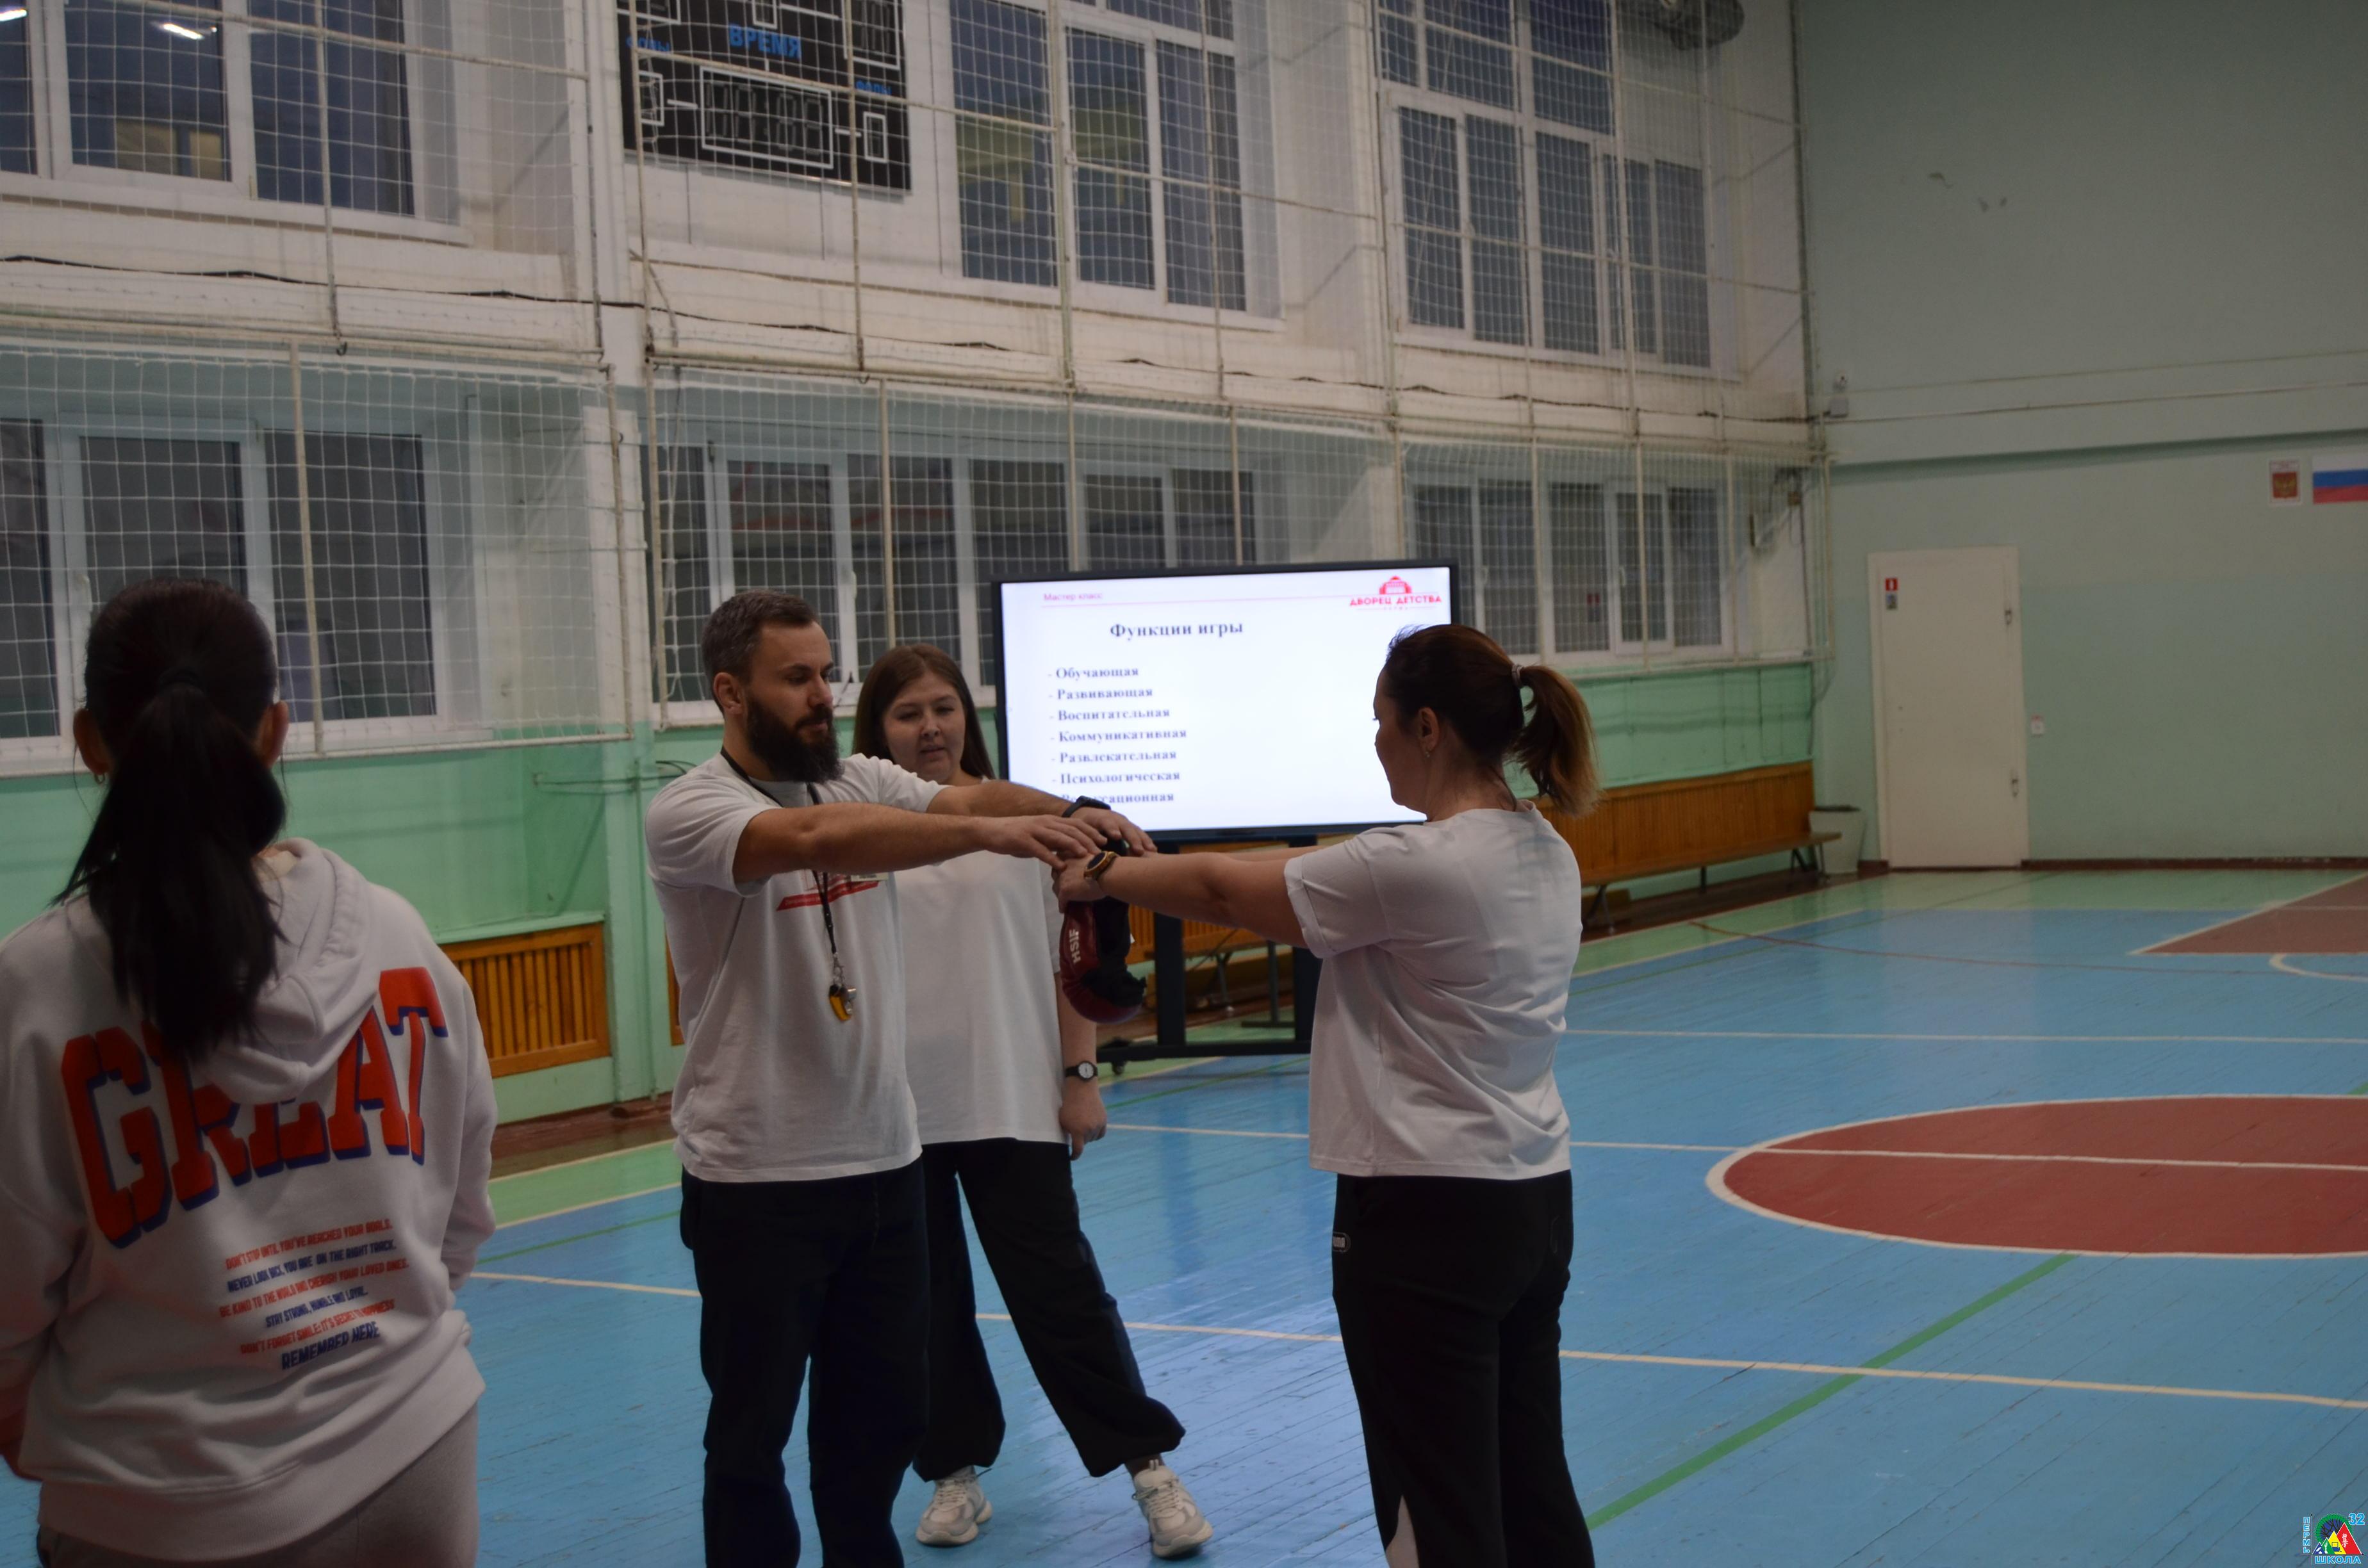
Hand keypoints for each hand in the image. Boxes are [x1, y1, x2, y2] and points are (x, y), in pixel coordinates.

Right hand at [979, 814, 1104, 867]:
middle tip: (1100, 851)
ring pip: (1057, 837)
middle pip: (1070, 830)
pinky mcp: (1022, 840)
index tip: (1104, 841)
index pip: (1075, 824)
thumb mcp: (1037, 836)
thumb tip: (1068, 851)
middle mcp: (1044, 823)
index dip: (1090, 832)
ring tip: (1085, 855)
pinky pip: (1039, 849)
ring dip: (1073, 846)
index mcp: (1049, 821)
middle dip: (1087, 840)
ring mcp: (1033, 830)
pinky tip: (1060, 866)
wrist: (990, 831)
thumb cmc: (1015, 835)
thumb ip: (1052, 841)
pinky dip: (1051, 857)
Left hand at [1054, 852, 1104, 905]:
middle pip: (1055, 875)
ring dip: (1060, 892)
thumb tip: (1089, 866)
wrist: (1106, 872)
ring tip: (1065, 898)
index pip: (1060, 862)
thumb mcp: (1091, 856)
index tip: (1068, 874)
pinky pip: (1061, 900)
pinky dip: (1062, 905)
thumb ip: (1084, 860)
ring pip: (1056, 887)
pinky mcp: (1065, 890)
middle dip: (1060, 880)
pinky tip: (1064, 909)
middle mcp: (1061, 865)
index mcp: (1068, 854)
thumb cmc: (1104, 863)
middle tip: (1067, 886)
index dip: (1064, 869)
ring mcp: (1062, 878)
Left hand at [1059, 1077, 1107, 1159]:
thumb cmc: (1069, 1104)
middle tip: (1075, 1133)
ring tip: (1082, 1128)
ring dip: (1088, 1136)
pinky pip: (1101, 1133)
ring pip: (1093, 1138)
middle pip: (1086, 1142)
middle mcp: (1089, 1130)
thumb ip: (1067, 1132)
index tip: (1072, 1157)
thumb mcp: (1063, 1120)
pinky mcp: (1104, 1120)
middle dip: (1080, 1140)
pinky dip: (1096, 1133)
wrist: (1081, 1089)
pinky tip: (1091, 1130)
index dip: (1074, 1155)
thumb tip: (1071, 1142)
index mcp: (1078, 1131)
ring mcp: (1098, 1125)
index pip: (1078, 1150)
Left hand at [1071, 805, 1153, 857]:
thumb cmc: (1083, 826)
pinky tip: (1153, 851)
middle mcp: (1115, 818)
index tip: (1116, 836)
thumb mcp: (1081, 831)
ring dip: (1143, 841)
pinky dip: (1146, 841)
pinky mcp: (1130, 827)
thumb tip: (1089, 855)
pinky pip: (1140, 833)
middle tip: (1138, 851)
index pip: (1106, 822)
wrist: (1089, 814)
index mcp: (1101, 818)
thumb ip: (1086, 840)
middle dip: (1132, 839)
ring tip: (1151, 851)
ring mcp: (1124, 822)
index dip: (1112, 829)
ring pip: (1135, 830)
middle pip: (1125, 827)